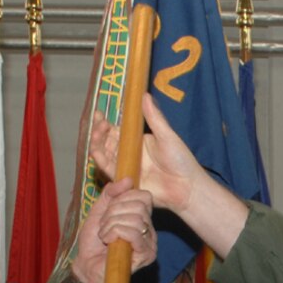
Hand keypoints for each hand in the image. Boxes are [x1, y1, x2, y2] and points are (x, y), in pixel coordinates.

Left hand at [59, 178, 158, 282]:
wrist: (86, 267)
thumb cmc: (93, 243)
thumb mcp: (98, 212)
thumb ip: (111, 194)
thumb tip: (127, 179)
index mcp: (141, 217)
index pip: (143, 196)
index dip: (123, 198)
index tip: (108, 211)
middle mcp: (149, 229)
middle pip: (139, 205)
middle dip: (114, 212)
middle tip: (104, 226)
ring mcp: (150, 242)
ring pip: (135, 218)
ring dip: (111, 225)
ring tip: (105, 236)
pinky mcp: (147, 255)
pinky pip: (134, 232)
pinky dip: (115, 233)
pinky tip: (109, 242)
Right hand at [91, 94, 250, 257]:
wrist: (187, 186)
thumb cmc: (180, 161)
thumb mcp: (166, 136)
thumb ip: (154, 117)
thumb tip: (144, 95)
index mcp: (137, 141)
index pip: (117, 130)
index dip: (106, 123)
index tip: (99, 114)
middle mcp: (129, 154)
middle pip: (107, 141)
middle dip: (99, 132)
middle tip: (99, 123)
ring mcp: (127, 166)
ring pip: (105, 154)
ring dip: (97, 144)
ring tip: (96, 134)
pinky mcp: (126, 180)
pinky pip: (110, 170)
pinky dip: (101, 161)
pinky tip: (96, 152)